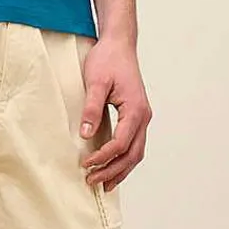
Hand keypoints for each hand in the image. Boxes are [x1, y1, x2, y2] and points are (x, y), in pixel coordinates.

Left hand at [80, 34, 150, 192]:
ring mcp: (142, 116)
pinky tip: (112, 167)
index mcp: (135, 109)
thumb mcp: (95, 82)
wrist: (119, 44)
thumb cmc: (108, 59)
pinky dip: (124, 159)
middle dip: (113, 171)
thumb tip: (85, 134)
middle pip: (132, 154)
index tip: (85, 164)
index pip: (120, 143)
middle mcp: (143, 116)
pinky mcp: (136, 115)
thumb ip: (91, 108)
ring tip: (104, 184)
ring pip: (136, 152)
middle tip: (92, 182)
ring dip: (121, 169)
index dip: (103, 157)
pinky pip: (134, 144)